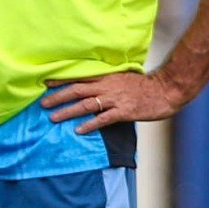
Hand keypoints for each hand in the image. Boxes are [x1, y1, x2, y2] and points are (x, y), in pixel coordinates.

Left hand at [41, 70, 186, 133]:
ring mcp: (115, 99)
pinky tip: (78, 130)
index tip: (46, 83)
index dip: (62, 80)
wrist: (165, 91)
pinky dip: (90, 124)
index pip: (80, 77)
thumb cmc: (145, 86)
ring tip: (54, 118)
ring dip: (68, 111)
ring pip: (86, 105)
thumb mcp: (123, 78)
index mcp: (107, 77)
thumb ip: (108, 81)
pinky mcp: (123, 112)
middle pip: (77, 90)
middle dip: (58, 97)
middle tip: (43, 104)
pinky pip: (103, 119)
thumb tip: (93, 85)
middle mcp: (107, 86)